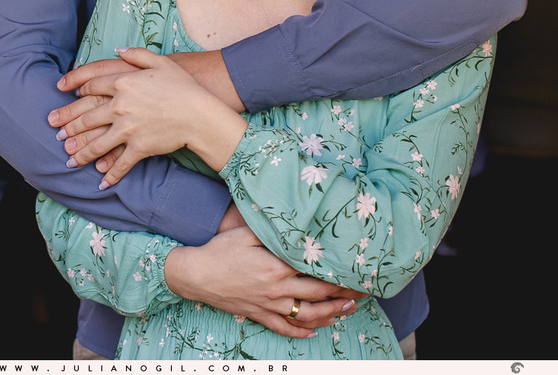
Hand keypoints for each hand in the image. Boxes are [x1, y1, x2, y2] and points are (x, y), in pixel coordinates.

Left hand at [49, 48, 245, 187]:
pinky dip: (109, 175)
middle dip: (68, 125)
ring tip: (68, 159)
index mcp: (123, 82)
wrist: (200, 114)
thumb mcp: (160, 62)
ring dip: (80, 153)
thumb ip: (136, 55)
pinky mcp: (138, 147)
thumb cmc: (183, 86)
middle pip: (86, 117)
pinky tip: (100, 183)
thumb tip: (117, 51)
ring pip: (96, 144)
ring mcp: (127, 128)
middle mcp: (120, 105)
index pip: (91, 86)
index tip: (68, 96)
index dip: (77, 90)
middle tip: (55, 132)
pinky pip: (120, 164)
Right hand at [164, 226, 361, 337]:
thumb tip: (296, 225)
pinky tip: (313, 331)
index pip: (315, 270)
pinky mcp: (258, 314)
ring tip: (347, 311)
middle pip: (318, 294)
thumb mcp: (246, 233)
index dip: (337, 271)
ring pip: (306, 315)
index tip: (356, 269)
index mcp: (276, 267)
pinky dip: (300, 332)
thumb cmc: (220, 250)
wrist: (195, 274)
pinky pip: (283, 328)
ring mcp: (268, 305)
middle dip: (343, 294)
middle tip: (362, 292)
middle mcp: (276, 289)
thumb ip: (273, 231)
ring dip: (329, 315)